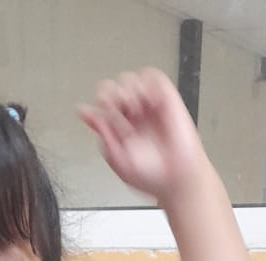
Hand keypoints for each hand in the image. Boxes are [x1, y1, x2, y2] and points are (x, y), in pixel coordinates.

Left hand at [79, 69, 207, 206]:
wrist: (178, 178)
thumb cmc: (152, 176)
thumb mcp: (118, 161)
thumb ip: (103, 136)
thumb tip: (88, 115)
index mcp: (121, 128)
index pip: (103, 105)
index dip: (98, 105)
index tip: (97, 113)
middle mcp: (134, 116)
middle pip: (113, 87)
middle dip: (110, 94)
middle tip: (116, 108)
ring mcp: (149, 106)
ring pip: (129, 79)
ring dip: (127, 90)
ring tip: (134, 109)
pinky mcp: (166, 98)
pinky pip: (152, 76)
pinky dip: (146, 84)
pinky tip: (147, 102)